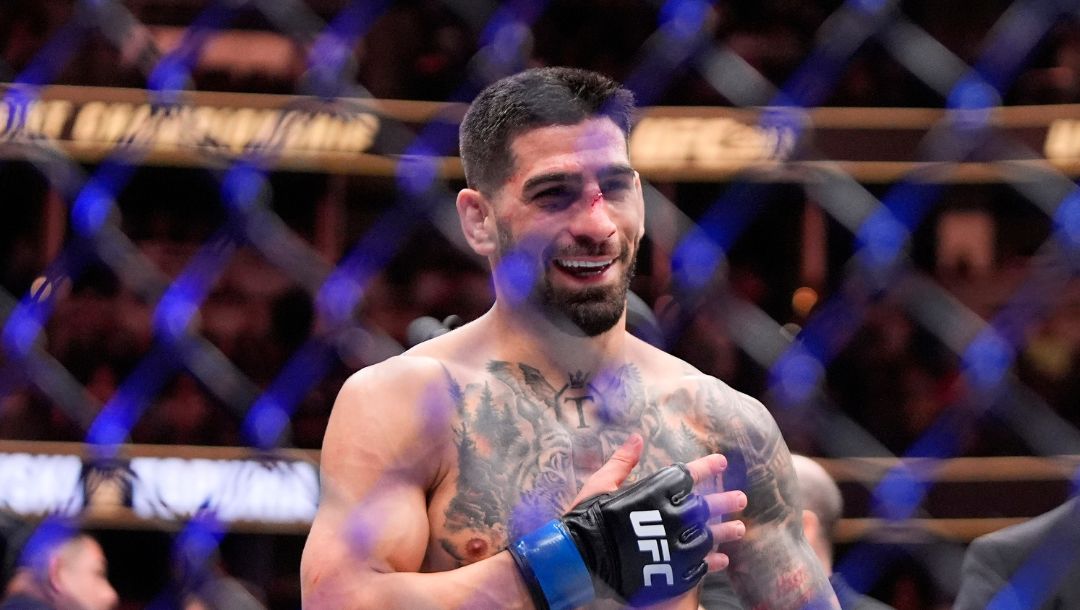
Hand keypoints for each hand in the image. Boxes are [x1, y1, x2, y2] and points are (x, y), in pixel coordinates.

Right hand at [574, 434, 746, 571]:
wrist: (579, 559)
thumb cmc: (586, 518)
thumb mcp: (600, 484)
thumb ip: (622, 461)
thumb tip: (637, 437)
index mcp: (655, 493)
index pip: (689, 475)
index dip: (707, 467)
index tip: (722, 462)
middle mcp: (671, 518)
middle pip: (707, 507)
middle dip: (725, 501)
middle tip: (741, 499)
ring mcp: (675, 546)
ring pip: (709, 537)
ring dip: (725, 532)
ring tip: (740, 529)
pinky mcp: (672, 572)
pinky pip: (700, 567)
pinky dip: (711, 562)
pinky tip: (720, 559)